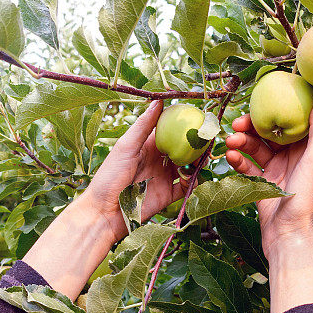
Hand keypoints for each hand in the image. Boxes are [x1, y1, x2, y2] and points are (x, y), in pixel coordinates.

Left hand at [84, 100, 188, 240]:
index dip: (184, 122)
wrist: (105, 212)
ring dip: (198, 161)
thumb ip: (143, 126)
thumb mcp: (126, 147)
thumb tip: (159, 100)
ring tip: (202, 158)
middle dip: (196, 143)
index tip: (198, 116)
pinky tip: (192, 178)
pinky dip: (193, 181)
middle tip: (208, 137)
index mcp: (148, 145)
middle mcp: (159, 159)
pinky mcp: (169, 195)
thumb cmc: (109, 176)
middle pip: (184, 147)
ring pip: (189, 166)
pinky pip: (188, 187)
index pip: (170, 129)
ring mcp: (165, 177)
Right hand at [225, 95, 312, 312]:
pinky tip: (230, 157)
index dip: (276, 108)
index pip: (291, 120)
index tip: (260, 100)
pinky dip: (238, 160)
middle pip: (269, 132)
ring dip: (242, 142)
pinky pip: (247, 166)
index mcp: (307, 148)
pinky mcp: (261, 184)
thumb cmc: (308, 197)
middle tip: (238, 123)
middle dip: (252, 126)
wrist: (291, 235)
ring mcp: (276, 170)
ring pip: (255, 148)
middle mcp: (292, 157)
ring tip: (231, 142)